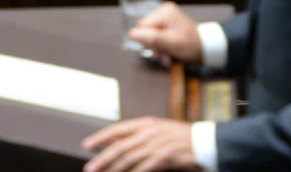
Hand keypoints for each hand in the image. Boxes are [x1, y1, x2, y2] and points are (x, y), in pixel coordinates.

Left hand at [82, 117, 199, 171]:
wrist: (204, 141)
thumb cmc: (179, 136)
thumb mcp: (155, 129)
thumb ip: (134, 135)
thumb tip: (112, 140)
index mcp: (145, 123)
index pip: (117, 129)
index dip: (100, 137)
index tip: (86, 146)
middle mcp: (148, 132)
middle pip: (119, 146)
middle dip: (102, 158)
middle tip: (89, 167)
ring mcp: (156, 145)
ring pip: (129, 158)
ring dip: (113, 169)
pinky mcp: (164, 157)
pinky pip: (144, 167)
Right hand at [127, 2, 202, 65]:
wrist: (207, 48)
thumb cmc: (191, 45)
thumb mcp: (171, 43)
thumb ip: (152, 38)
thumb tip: (131, 33)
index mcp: (164, 12)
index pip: (143, 26)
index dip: (147, 41)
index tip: (157, 52)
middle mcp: (164, 11)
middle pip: (146, 30)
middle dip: (154, 45)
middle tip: (164, 56)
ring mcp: (166, 17)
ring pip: (151, 34)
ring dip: (158, 48)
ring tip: (168, 56)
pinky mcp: (168, 24)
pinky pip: (157, 34)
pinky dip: (161, 45)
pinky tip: (168, 52)